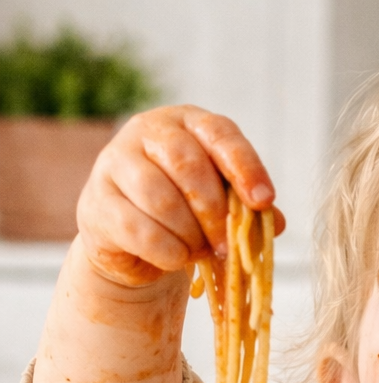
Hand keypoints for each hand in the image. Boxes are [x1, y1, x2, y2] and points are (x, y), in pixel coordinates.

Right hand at [35, 106, 284, 382]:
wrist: (133, 242)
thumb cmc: (187, 215)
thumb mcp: (222, 206)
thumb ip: (248, 210)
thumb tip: (276, 222)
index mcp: (187, 124)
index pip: (219, 133)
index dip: (244, 167)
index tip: (263, 201)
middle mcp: (147, 132)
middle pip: (187, 163)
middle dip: (214, 211)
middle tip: (226, 244)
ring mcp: (116, 163)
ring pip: (160, 198)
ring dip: (189, 234)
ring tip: (200, 252)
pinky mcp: (98, 202)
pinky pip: (138, 229)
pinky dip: (167, 252)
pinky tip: (176, 259)